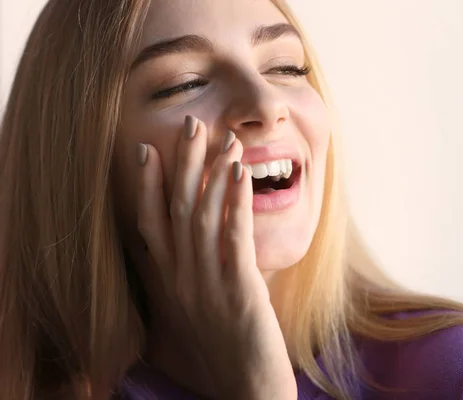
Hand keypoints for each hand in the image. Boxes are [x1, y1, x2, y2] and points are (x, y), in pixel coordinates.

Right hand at [136, 116, 296, 399]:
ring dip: (213, 172)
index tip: (146, 150)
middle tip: (191, 124)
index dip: (148, 185)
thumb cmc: (222, 351)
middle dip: (183, 164)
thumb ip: (189, 278)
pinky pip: (233, 237)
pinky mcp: (238, 289)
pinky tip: (240, 174)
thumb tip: (195, 247)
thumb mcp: (195, 311)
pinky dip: (235, 202)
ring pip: (203, 216)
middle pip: (177, 209)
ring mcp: (206, 282)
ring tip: (223, 138)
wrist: (243, 389)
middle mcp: (181, 278)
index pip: (150, 224)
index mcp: (169, 282)